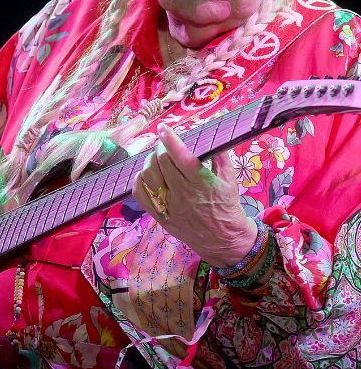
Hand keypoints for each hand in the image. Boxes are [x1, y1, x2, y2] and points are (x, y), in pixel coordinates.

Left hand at [133, 124, 256, 266]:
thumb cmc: (227, 207)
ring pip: (148, 175)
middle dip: (161, 149)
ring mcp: (168, 205)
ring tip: (157, 160)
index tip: (163, 128)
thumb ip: (220, 157)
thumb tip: (211, 137)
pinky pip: (139, 192)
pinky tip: (148, 175)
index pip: (181, 156)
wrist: (223, 240)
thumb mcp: (230, 181)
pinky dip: (140, 179)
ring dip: (149, 162)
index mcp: (201, 183)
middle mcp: (183, 193)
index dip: (170, 139)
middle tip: (165, 146)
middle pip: (161, 162)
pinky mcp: (158, 215)